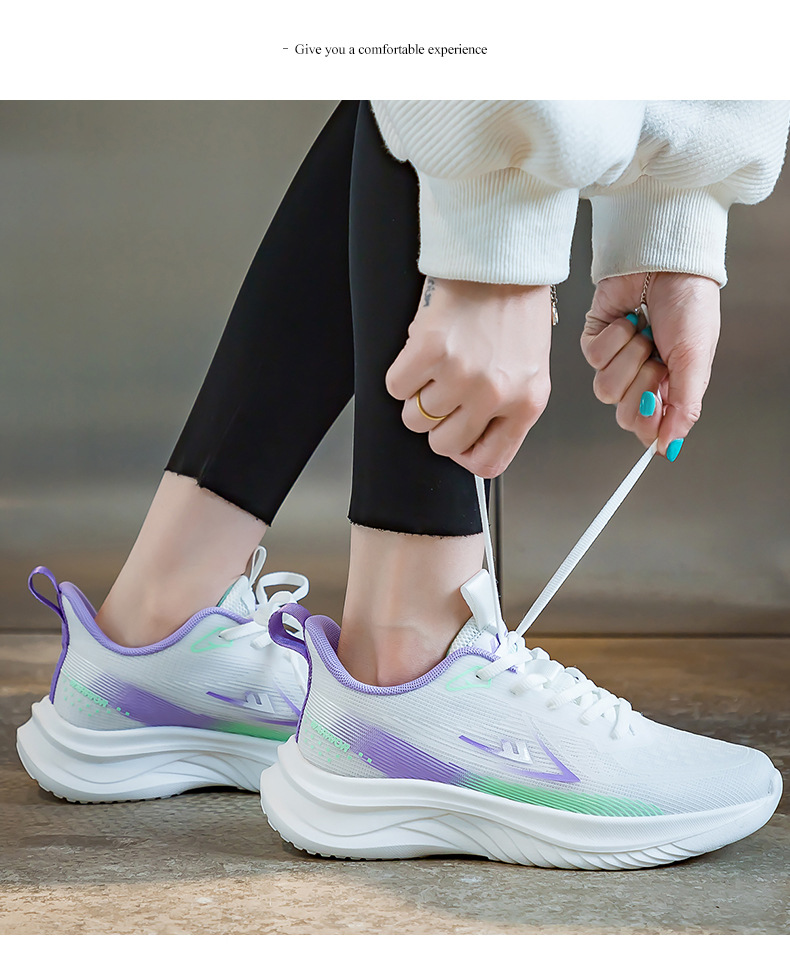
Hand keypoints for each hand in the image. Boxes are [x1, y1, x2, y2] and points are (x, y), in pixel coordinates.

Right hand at [385, 276, 552, 478]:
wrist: (503, 259)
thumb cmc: (516, 308)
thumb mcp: (528, 368)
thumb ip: (505, 407)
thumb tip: (468, 436)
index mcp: (526, 403)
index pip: (488, 462)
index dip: (464, 452)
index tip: (457, 436)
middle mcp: (495, 394)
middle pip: (442, 444)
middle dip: (435, 422)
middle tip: (443, 391)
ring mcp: (461, 375)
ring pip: (414, 417)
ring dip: (417, 394)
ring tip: (436, 364)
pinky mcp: (430, 351)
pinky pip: (396, 386)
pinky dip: (401, 372)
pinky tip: (421, 351)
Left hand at [581, 273, 720, 457]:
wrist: (668, 263)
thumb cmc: (689, 304)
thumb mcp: (695, 360)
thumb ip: (684, 407)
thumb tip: (671, 446)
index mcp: (668, 386)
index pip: (646, 426)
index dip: (648, 420)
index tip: (657, 404)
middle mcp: (640, 378)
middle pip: (623, 413)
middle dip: (641, 385)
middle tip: (656, 360)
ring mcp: (615, 361)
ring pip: (605, 388)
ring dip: (629, 358)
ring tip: (645, 334)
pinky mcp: (595, 340)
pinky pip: (594, 357)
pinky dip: (614, 338)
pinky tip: (629, 320)